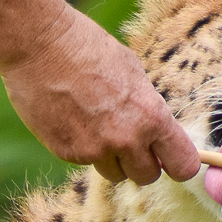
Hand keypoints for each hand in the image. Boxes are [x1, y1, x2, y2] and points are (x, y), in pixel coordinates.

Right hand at [0, 6, 200, 186]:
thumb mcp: (133, 72)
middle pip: (147, 177)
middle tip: (131, 142)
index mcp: (151, 116)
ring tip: (97, 125)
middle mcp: (125, 140)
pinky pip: (85, 161)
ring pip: (114, 174)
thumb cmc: (88, 48)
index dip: (179, 164)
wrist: (39, 45)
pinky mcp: (66, 153)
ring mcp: (94, 150)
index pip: (182, 165)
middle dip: (142, 163)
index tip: (172, 159)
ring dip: (112, 159)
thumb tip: (156, 132)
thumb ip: (147, 108)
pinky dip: (82, 147)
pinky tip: (72, 118)